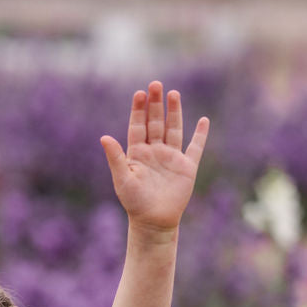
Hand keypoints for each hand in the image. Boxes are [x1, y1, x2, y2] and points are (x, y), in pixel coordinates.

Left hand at [101, 82, 209, 233]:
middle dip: (155, 104)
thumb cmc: (135, 203)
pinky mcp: (186, 167)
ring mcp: (171, 158)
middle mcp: (154, 152)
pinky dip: (200, 135)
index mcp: (137, 153)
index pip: (137, 126)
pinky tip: (203, 121)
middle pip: (155, 122)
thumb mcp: (123, 179)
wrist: (153, 222)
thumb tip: (104, 137)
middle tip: (155, 85)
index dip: (138, 110)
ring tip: (173, 93)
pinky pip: (195, 148)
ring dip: (174, 112)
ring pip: (173, 129)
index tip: (139, 93)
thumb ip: (115, 157)